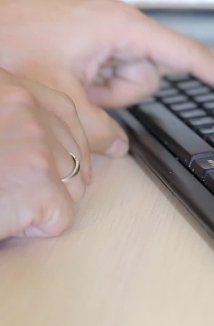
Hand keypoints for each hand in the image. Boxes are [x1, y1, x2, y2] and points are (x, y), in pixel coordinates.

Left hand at [0, 0, 213, 156]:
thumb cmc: (10, 37)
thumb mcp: (57, 92)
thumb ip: (93, 128)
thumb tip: (116, 146)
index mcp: (122, 27)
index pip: (188, 56)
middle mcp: (120, 30)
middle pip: (148, 79)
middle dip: (118, 94)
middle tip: (82, 86)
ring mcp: (106, 39)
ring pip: (128, 84)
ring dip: (101, 93)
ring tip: (69, 78)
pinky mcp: (93, 48)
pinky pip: (108, 79)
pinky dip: (90, 87)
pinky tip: (66, 75)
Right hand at [0, 68, 90, 239]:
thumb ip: (9, 119)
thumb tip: (70, 140)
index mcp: (3, 86)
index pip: (62, 108)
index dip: (74, 137)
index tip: (81, 158)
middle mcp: (23, 105)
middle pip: (73, 149)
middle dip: (55, 178)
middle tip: (14, 194)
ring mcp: (35, 142)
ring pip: (73, 184)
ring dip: (42, 203)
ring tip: (1, 202)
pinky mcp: (40, 182)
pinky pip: (62, 215)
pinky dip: (35, 228)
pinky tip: (3, 220)